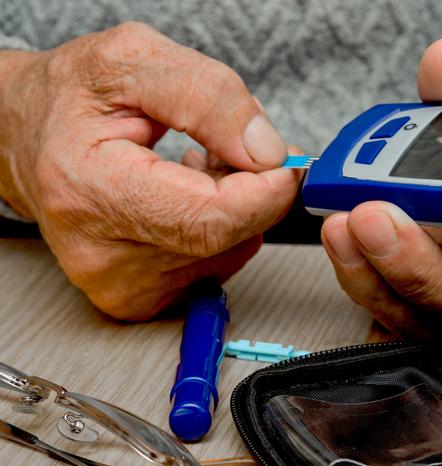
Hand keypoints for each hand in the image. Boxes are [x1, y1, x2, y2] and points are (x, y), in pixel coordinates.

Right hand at [0, 22, 300, 319]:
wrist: (26, 138)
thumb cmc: (71, 99)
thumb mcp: (134, 61)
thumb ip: (208, 97)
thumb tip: (266, 151)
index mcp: (89, 190)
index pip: (209, 218)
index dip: (265, 190)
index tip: (285, 161)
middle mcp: (100, 255)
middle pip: (226, 239)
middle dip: (254, 191)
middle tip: (237, 148)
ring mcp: (118, 285)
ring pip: (229, 253)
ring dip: (235, 207)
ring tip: (196, 168)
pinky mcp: (137, 299)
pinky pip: (214, 265)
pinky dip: (219, 229)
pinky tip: (188, 198)